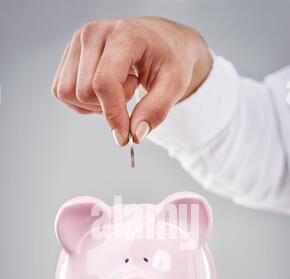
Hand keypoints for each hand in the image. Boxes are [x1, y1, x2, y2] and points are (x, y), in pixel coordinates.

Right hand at [51, 17, 211, 144]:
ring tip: (118, 89)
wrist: (160, 41)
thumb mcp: (175, 84)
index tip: (124, 138)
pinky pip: (63, 93)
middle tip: (131, 92)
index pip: (104, 82)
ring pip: (68, 93)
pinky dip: (83, 102)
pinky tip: (104, 91)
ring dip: (94, 104)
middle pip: (83, 92)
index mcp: (123, 34)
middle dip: (108, 106)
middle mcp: (93, 33)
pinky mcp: (68, 56)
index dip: (113, 115)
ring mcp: (76, 43)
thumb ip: (156, 110)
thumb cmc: (169, 58)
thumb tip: (136, 135)